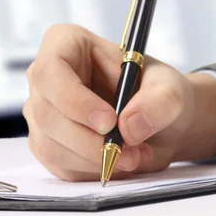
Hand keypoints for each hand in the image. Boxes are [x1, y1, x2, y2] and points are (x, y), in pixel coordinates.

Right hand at [24, 24, 215, 180]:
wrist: (162, 124)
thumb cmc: (159, 93)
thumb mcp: (171, 90)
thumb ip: (160, 102)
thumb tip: (130, 126)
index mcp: (67, 45)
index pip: (50, 71)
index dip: (74, 100)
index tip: (109, 121)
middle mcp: (47, 79)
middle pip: (47, 114)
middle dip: (91, 141)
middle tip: (132, 150)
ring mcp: (43, 114)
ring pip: (51, 145)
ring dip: (97, 159)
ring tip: (137, 155)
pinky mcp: (49, 145)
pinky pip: (60, 166)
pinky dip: (94, 170)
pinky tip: (122, 162)